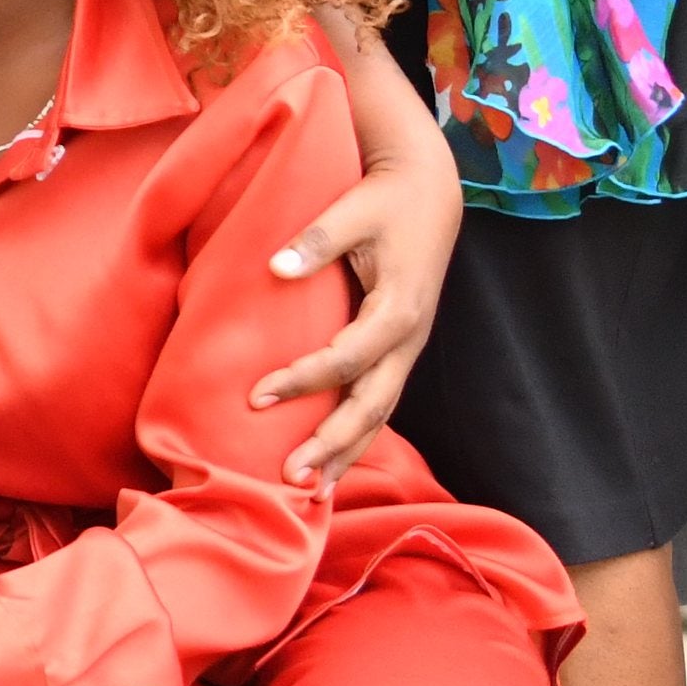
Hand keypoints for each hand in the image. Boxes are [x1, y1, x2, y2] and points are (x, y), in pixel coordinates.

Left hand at [248, 133, 465, 477]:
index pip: (348, 357)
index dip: (304, 380)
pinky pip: (378, 403)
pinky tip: (329, 464)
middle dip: (332, 444)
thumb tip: (276, 268)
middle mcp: (409, 338)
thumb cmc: (384, 200)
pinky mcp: (398, 350)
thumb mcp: (353, 209)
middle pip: (373, 405)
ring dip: (346, 453)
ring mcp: (407, 349)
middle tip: (288, 477)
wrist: (429, 193)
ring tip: (309, 492)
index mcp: (399, 307)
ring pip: (380, 414)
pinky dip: (356, 436)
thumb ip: (316, 240)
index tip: (257, 396)